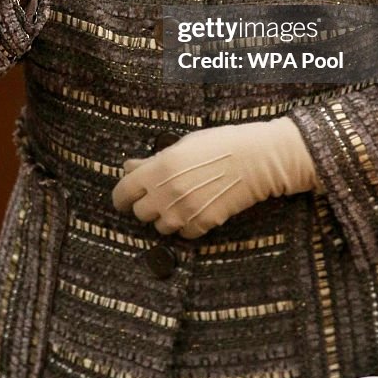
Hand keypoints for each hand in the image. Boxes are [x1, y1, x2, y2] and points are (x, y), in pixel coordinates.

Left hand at [111, 117, 319, 238]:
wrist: (255, 160)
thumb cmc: (220, 144)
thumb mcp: (183, 145)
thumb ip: (153, 160)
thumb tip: (128, 167)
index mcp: (159, 169)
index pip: (123, 193)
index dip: (122, 196)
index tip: (127, 197)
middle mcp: (167, 193)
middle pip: (140, 213)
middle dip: (147, 205)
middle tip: (159, 195)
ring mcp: (185, 212)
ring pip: (160, 226)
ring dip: (166, 217)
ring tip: (181, 201)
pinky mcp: (202, 225)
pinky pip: (183, 233)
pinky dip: (186, 225)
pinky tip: (196, 208)